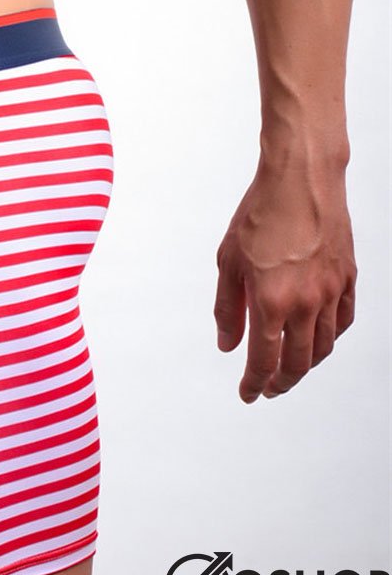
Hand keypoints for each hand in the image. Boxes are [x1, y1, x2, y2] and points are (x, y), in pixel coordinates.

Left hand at [213, 157, 355, 402]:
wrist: (301, 180)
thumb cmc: (259, 214)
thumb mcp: (228, 262)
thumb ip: (227, 309)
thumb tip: (228, 345)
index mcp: (271, 301)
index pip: (264, 359)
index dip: (254, 383)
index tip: (247, 394)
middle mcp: (306, 303)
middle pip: (298, 363)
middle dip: (281, 382)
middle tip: (268, 389)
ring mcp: (331, 292)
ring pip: (323, 347)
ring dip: (305, 366)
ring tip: (289, 370)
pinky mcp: (348, 279)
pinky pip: (343, 322)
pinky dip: (329, 339)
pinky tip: (316, 340)